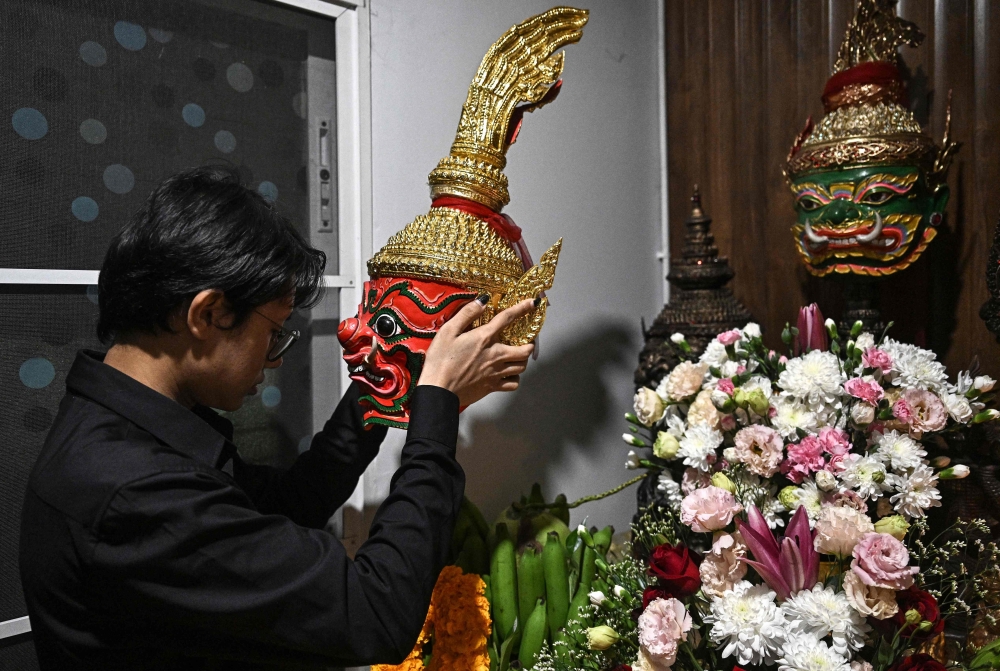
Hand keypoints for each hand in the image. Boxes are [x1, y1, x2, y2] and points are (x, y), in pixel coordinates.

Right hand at [417, 297, 535, 405]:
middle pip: (525, 349)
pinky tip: (509, 374)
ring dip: (523, 360)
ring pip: (522, 367)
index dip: (522, 308)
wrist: (439, 390)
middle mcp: (495, 355)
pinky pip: (513, 384)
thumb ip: (467, 314)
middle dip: (530, 344)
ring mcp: (496, 373)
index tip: (533, 303)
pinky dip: (515, 378)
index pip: (508, 318)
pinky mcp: (492, 387)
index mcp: (485, 338)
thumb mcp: (448, 331)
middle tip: (528, 341)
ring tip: (519, 356)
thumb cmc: (440, 359)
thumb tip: (483, 301)